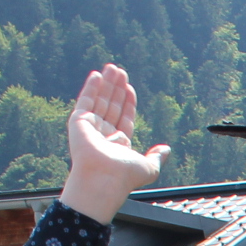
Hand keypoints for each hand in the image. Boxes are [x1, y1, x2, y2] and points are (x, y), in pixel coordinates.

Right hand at [61, 64, 169, 224]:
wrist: (104, 178)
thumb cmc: (125, 176)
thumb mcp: (149, 167)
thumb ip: (157, 157)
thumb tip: (167, 149)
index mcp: (119, 144)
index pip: (124, 118)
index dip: (128, 103)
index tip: (130, 89)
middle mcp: (104, 135)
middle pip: (112, 106)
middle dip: (117, 88)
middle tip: (121, 71)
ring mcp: (91, 128)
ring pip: (100, 100)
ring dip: (107, 83)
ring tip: (113, 68)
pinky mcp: (79, 122)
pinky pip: (86, 100)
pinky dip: (91, 87)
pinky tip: (98, 75)